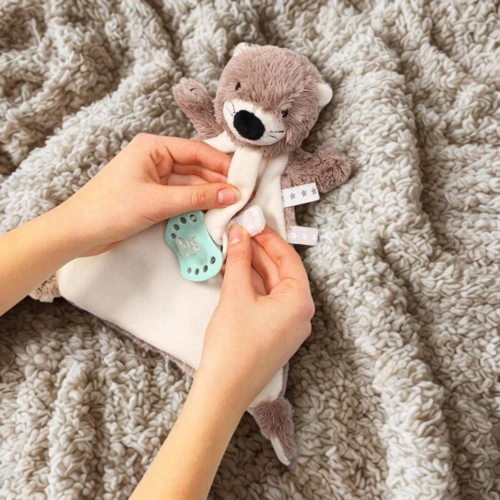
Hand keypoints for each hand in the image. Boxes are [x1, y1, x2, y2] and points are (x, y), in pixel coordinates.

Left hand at [60, 134, 238, 254]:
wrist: (78, 233)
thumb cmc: (110, 209)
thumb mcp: (157, 202)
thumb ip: (197, 198)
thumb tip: (233, 195)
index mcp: (153, 147)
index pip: (197, 151)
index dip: (222, 165)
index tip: (245, 179)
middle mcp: (156, 158)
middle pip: (197, 167)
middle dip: (219, 182)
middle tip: (244, 196)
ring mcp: (156, 179)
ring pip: (192, 184)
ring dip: (210, 195)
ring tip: (234, 207)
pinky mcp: (154, 197)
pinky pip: (183, 197)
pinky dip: (197, 205)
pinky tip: (214, 212)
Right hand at [198, 225, 314, 409]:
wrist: (224, 391)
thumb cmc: (233, 343)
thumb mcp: (236, 294)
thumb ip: (239, 259)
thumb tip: (239, 233)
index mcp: (300, 301)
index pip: (289, 259)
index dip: (270, 238)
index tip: (252, 223)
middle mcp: (301, 313)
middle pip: (281, 272)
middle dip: (259, 252)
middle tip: (238, 233)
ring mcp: (289, 326)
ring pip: (272, 287)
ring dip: (253, 268)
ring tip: (233, 249)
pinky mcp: (275, 335)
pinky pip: (267, 302)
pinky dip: (252, 286)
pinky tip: (235, 273)